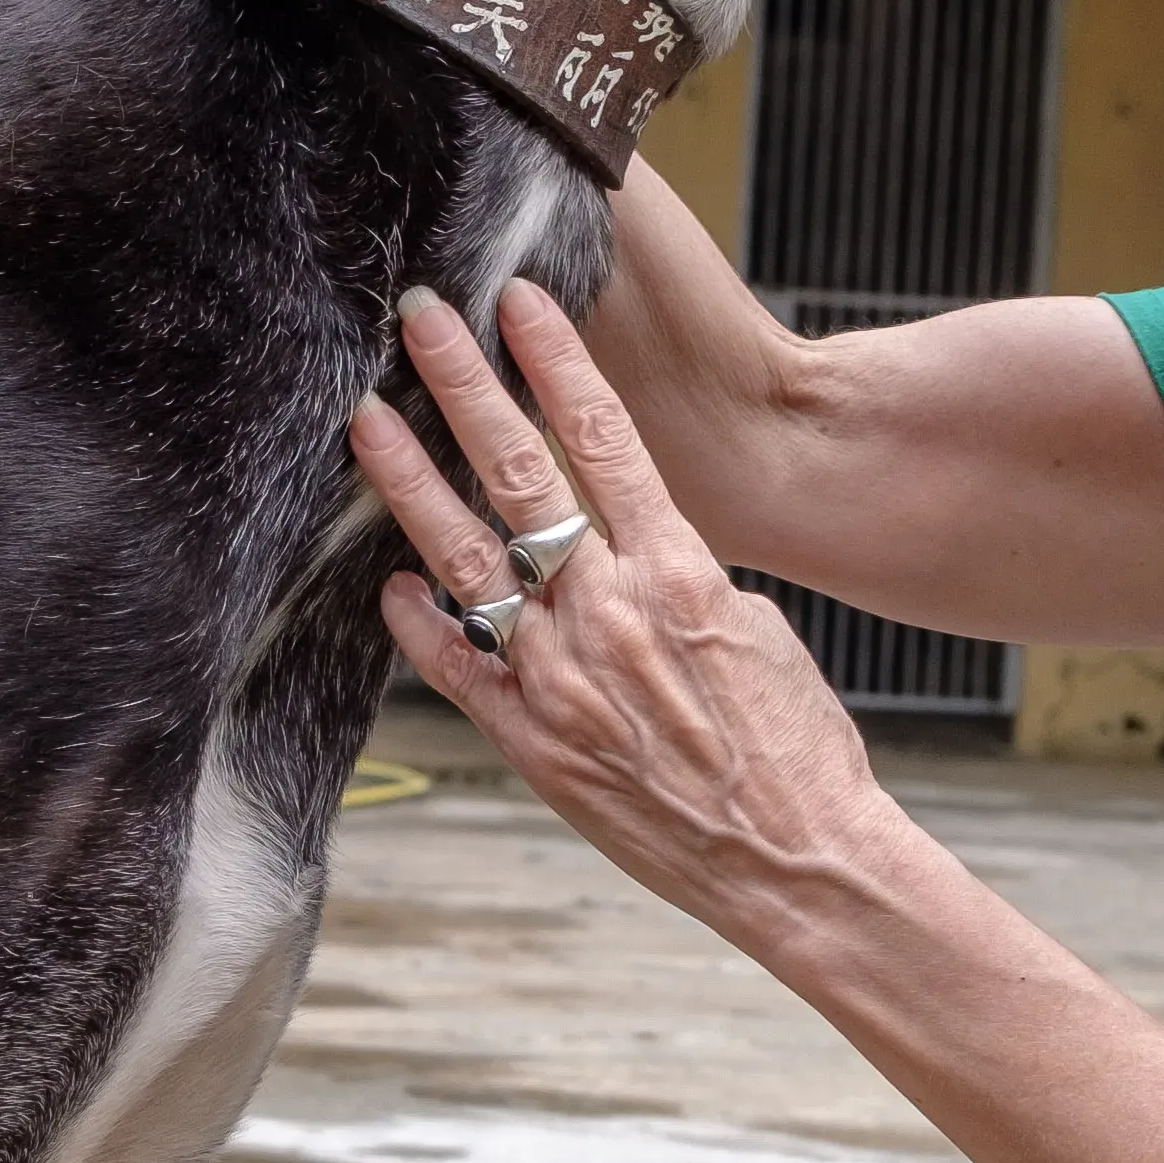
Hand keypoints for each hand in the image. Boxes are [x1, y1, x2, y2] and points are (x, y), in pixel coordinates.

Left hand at [351, 283, 893, 938]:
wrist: (797, 862)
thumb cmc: (796, 749)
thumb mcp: (755, 630)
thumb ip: (681, 577)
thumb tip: (633, 546)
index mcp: (679, 571)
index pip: (603, 438)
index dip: (556, 361)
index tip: (517, 300)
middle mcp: (610, 612)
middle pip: (519, 474)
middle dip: (464, 386)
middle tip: (419, 319)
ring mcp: (562, 678)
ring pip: (466, 560)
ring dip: (410, 484)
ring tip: (366, 423)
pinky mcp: (535, 744)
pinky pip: (459, 670)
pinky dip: (419, 624)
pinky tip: (388, 583)